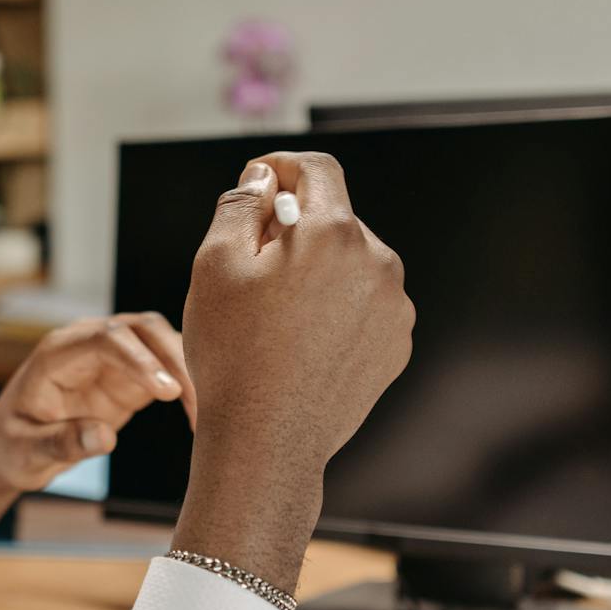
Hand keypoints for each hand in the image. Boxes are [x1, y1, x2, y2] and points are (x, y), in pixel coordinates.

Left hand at [0, 313, 192, 549]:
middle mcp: (88, 343)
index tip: (168, 392)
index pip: (106, 338)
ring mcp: (113, 356)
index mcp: (58, 352)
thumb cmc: (14, 445)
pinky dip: (188, 387)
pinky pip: (168, 369)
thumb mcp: (25, 452)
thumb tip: (104, 437)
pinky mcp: (131, 375)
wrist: (16, 446)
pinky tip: (199, 415)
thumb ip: (61, 443)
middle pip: (142, 328)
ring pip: (162, 342)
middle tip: (195, 403)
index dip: (140, 359)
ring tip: (203, 413)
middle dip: (174, 358)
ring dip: (188, 370)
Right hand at [172, 154, 414, 590]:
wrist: (267, 442)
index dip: (283, 167)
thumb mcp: (214, 265)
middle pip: (335, 220)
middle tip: (254, 263)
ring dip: (318, 270)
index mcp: (333, 232)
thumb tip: (264, 179)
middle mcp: (378, 261)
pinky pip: (365, 306)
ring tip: (277, 314)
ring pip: (351, 264)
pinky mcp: (396, 344)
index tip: (261, 180)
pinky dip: (337, 309)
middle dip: (297, 228)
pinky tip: (301, 341)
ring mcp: (394, 306)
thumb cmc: (233, 353)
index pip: (317, 171)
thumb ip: (240, 205)